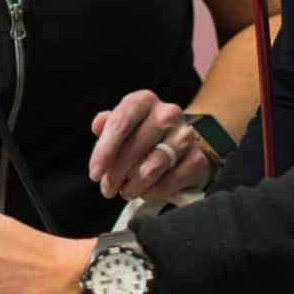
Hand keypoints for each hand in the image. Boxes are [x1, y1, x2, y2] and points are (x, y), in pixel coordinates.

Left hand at [89, 90, 214, 200]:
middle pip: (135, 147)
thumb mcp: (124, 125)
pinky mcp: (198, 158)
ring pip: (154, 165)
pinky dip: (156, 191)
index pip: (121, 122)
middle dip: (116, 174)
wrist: (180, 144)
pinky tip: (147, 192)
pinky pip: (172, 180)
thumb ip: (109, 125)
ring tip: (126, 192)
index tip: (95, 174)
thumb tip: (98, 125)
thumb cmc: (143, 135)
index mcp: (144, 101)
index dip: (105, 151)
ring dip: (135, 185)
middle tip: (108, 189)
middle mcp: (168, 113)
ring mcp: (186, 135)